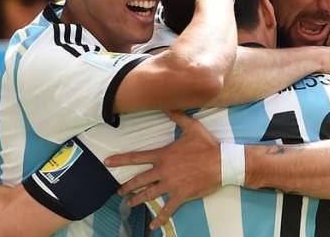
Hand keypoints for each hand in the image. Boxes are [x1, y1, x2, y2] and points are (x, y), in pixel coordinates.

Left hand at [105, 111, 220, 229]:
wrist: (222, 163)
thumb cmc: (207, 145)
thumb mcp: (192, 127)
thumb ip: (177, 115)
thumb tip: (167, 104)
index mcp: (163, 156)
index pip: (136, 157)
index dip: (120, 160)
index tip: (107, 163)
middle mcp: (163, 171)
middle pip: (139, 180)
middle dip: (127, 186)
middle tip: (119, 192)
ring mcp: (171, 185)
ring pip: (149, 194)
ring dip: (137, 200)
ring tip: (129, 204)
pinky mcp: (181, 195)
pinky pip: (168, 209)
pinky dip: (160, 218)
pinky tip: (153, 226)